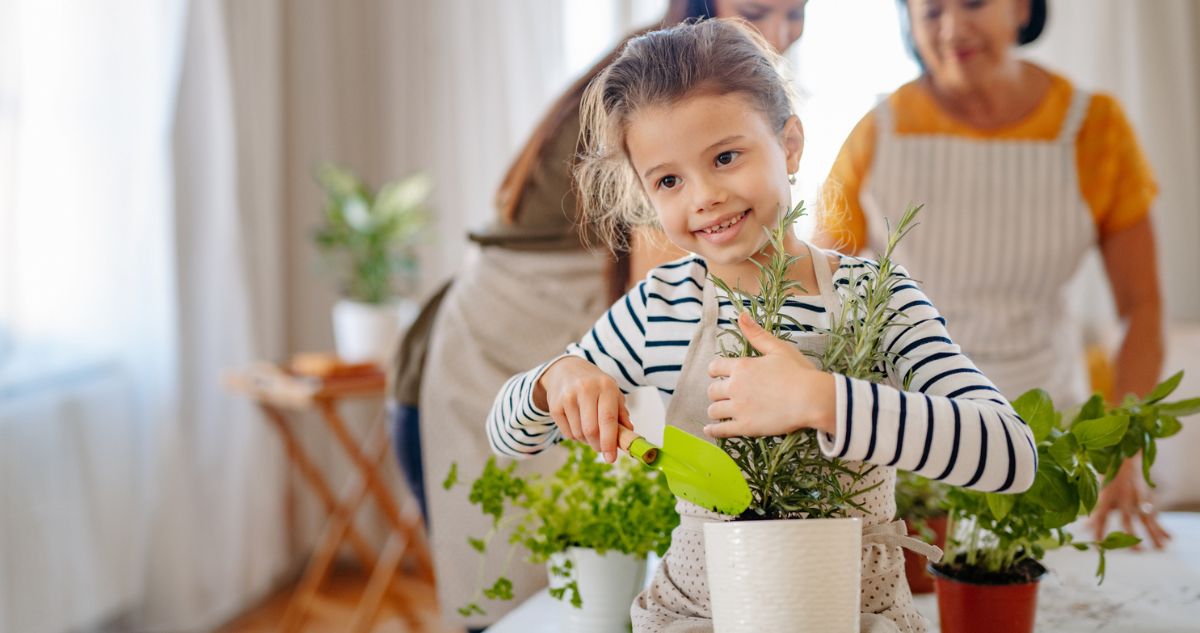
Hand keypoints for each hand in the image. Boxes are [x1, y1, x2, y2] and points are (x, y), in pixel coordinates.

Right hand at [534, 356, 632, 462]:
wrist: (566, 370)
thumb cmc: (595, 385)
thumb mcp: (612, 392)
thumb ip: (621, 413)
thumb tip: (628, 433)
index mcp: (605, 386)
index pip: (608, 419)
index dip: (610, 442)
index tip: (611, 458)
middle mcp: (586, 389)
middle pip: (591, 430)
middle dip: (598, 445)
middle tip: (601, 448)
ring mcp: (568, 397)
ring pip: (579, 434)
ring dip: (587, 440)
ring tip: (589, 429)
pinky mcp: (554, 406)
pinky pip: (567, 433)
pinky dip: (575, 436)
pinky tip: (577, 423)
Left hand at [703, 312, 835, 438]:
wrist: (812, 399)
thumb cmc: (799, 372)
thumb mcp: (778, 348)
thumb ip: (757, 334)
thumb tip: (740, 316)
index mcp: (741, 367)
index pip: (715, 368)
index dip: (715, 371)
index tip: (718, 375)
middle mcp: (735, 387)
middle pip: (712, 391)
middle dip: (717, 392)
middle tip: (724, 395)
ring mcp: (739, 408)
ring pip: (714, 411)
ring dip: (716, 411)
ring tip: (720, 412)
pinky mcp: (745, 427)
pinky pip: (721, 430)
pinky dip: (713, 430)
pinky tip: (710, 430)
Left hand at [1090, 457, 1170, 549]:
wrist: (1125, 458)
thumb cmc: (1108, 479)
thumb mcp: (1098, 492)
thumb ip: (1094, 511)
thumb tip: (1084, 528)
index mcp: (1106, 496)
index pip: (1100, 516)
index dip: (1098, 530)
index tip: (1098, 545)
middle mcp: (1122, 497)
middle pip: (1126, 518)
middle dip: (1131, 534)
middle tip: (1137, 551)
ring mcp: (1137, 498)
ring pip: (1146, 518)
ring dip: (1153, 534)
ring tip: (1159, 549)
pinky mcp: (1148, 498)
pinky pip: (1156, 515)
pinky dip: (1163, 526)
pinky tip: (1169, 539)